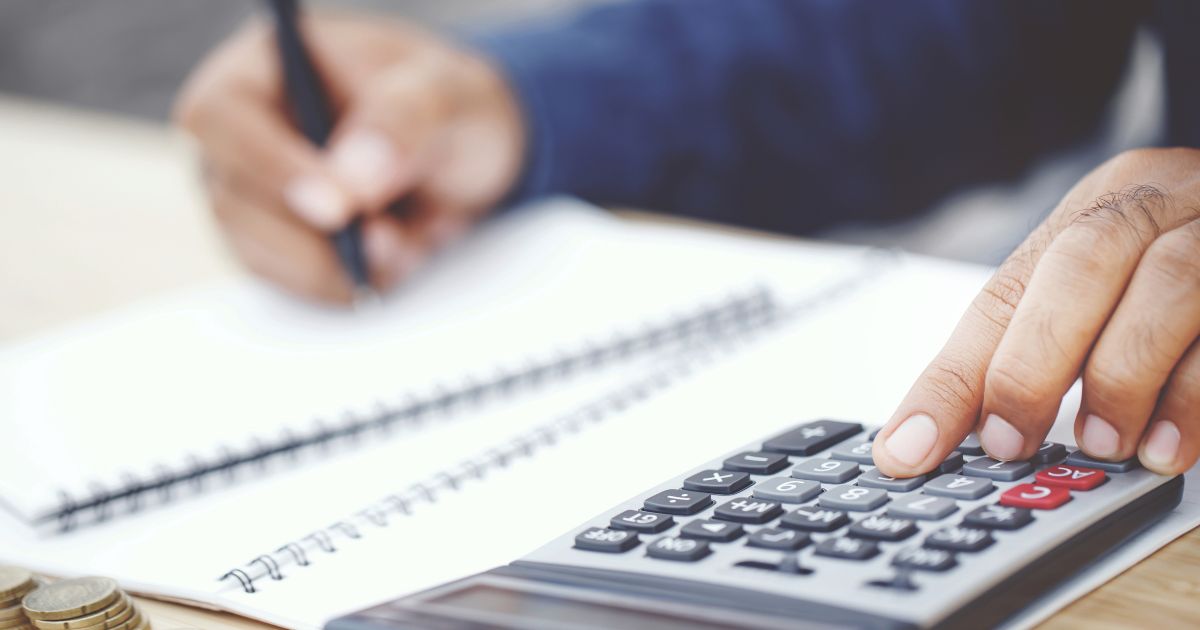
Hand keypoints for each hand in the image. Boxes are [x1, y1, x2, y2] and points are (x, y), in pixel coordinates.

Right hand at [174, 13, 524, 302]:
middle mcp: (241, 133)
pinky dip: (343, 285)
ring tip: (405, 245)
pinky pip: (289, 284)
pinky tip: (394, 261)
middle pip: (231, 199)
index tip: (335, 209)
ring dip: (333, 268)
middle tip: (388, 240)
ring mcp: (251, 194)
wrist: (466, 152)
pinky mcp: (275, 246)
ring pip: (256, 253)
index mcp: (265, 66)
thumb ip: (402, 122)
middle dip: (313, 237)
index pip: (220, 117)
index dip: (269, 167)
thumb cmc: (446, 105)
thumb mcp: (446, 94)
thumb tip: (350, 181)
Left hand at [873, 148, 1199, 476]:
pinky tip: (1171, 446)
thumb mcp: (1111, 291)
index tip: (905, 451)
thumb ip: (1050, 345)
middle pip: (1080, 264)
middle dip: (1032, 364)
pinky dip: (1197, 394)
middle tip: (1010, 443)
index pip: (1000, 296)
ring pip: (1168, 284)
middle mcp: (1159, 201)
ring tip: (1101, 446)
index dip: (949, 380)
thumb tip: (972, 435)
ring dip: (1122, 377)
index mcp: (1095, 210)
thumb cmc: (1191, 268)